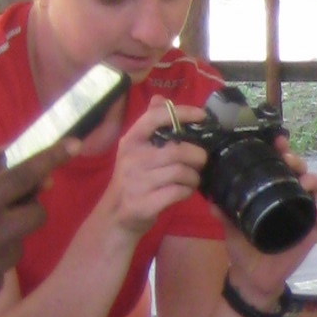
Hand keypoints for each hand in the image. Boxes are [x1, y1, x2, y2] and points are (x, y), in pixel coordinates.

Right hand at [103, 101, 207, 238]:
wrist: (115, 217)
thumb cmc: (132, 181)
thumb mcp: (135, 151)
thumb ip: (150, 126)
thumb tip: (161, 99)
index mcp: (131, 141)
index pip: (155, 118)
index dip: (182, 113)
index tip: (201, 115)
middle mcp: (132, 159)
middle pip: (177, 150)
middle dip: (197, 156)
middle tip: (201, 161)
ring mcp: (137, 182)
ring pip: (181, 172)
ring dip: (194, 176)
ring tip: (193, 179)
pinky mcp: (145, 204)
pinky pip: (178, 192)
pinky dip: (187, 191)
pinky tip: (185, 191)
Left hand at [220, 161, 316, 306]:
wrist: (252, 277)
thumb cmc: (243, 248)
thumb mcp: (230, 227)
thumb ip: (224, 213)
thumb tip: (211, 201)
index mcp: (270, 193)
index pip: (279, 166)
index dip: (280, 151)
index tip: (277, 141)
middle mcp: (288, 199)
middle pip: (301, 171)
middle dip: (298, 161)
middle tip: (288, 161)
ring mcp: (302, 214)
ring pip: (316, 188)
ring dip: (313, 180)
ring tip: (304, 182)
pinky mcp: (312, 232)